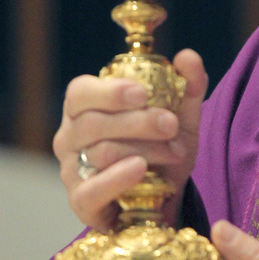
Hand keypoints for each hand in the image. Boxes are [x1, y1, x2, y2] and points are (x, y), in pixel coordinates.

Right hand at [53, 49, 207, 231]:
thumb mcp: (183, 117)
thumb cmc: (164, 148)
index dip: (109, 91)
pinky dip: (118, 177)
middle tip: (171, 124)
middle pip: (92, 123)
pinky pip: (92, 190)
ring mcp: (72, 171)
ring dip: (144, 150)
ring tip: (175, 150)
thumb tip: (188, 57)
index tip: (143, 93)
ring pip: (100, 154)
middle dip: (137, 122)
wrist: (165, 198)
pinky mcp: (81, 203)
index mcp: (85, 108)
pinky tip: (141, 169)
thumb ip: (187, 86)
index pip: (80, 92)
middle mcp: (70, 137)